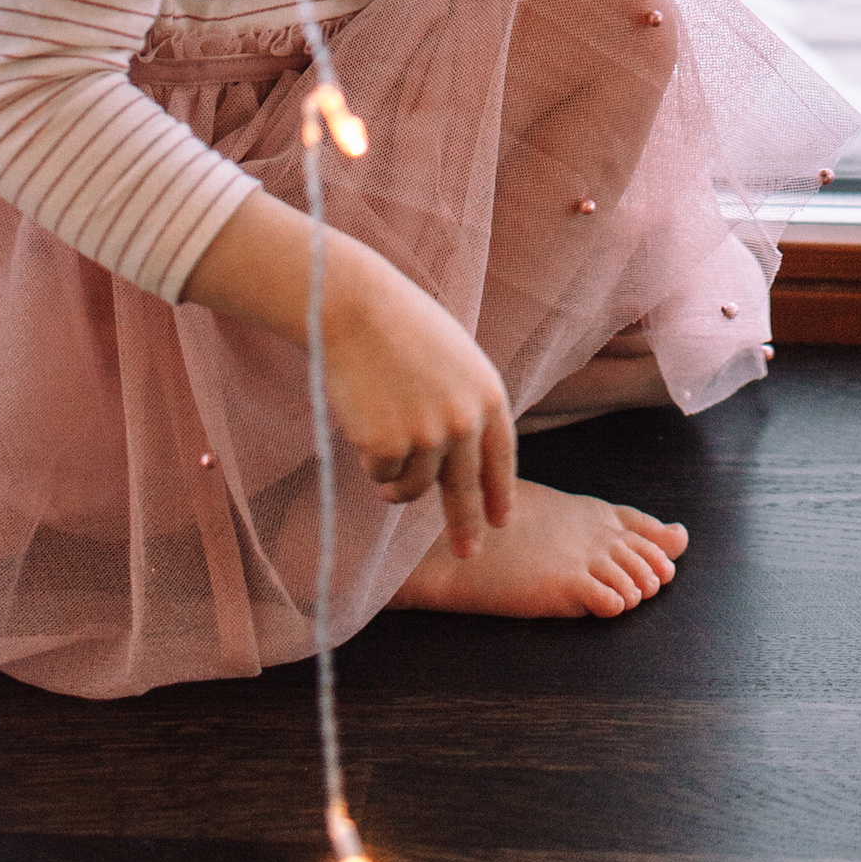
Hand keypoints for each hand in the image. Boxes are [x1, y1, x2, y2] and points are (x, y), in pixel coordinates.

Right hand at [182, 188, 516, 554]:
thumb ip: (466, 408)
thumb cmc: (403, 328)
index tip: (499, 522)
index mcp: (488, 396)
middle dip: (464, 525)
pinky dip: (372, 460)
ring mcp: (427, 438)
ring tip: (382, 434)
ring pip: (414, 486)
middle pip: (465, 490)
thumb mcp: (456, 363)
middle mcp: (465, 423)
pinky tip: (366, 420)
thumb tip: (462, 462)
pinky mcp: (389, 449)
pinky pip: (382, 475)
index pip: (501, 459)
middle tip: (468, 552)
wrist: (358, 309)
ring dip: (397, 478)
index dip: (498, 493)